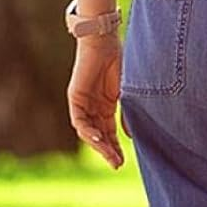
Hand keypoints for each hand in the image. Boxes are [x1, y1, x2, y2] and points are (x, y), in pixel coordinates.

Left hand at [67, 37, 124, 168]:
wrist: (104, 41)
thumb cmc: (121, 61)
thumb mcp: (129, 92)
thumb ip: (128, 113)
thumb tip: (131, 135)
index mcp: (107, 105)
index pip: (110, 132)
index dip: (116, 147)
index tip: (123, 161)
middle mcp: (94, 107)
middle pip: (100, 135)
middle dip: (108, 151)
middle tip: (117, 165)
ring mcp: (84, 103)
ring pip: (89, 131)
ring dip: (99, 145)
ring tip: (110, 157)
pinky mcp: (75, 98)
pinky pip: (79, 121)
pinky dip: (88, 131)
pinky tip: (99, 139)